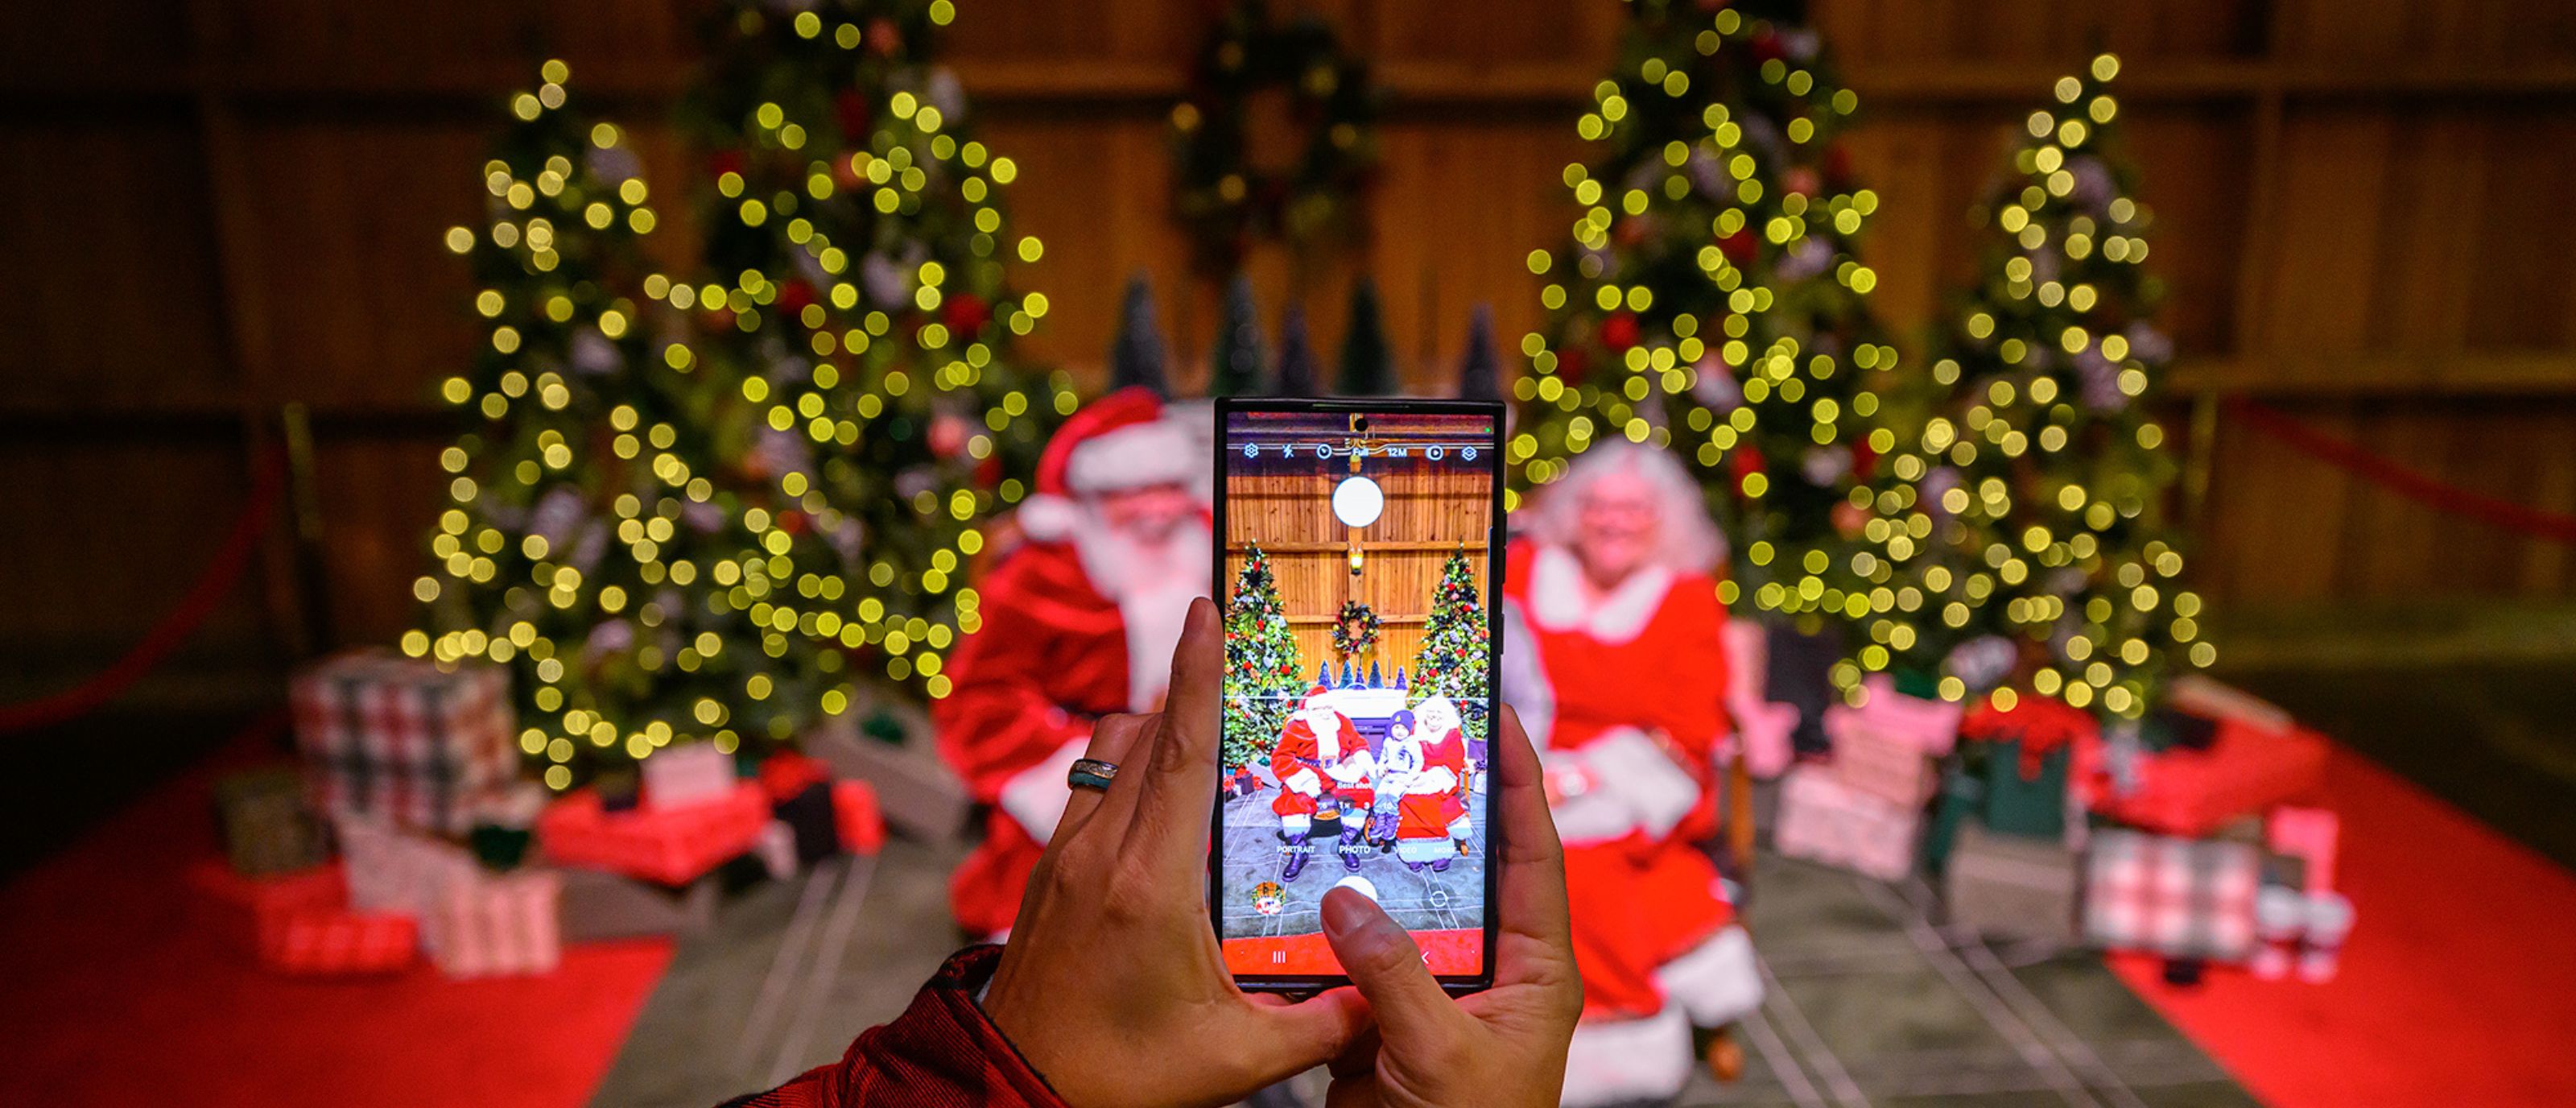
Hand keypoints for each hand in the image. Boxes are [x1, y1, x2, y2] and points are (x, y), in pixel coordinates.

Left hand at [983, 598, 1366, 1107]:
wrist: (1016, 1096)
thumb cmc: (1121, 1080)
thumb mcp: (1237, 1059)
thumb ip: (1321, 1023)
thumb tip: (1387, 997)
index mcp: (1148, 883)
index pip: (1178, 753)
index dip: (1197, 676)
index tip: (1207, 610)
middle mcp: (1099, 854)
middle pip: (1148, 738)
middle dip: (1193, 691)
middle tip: (1241, 653)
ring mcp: (1065, 859)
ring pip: (1111, 758)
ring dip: (1157, 734)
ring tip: (1213, 737)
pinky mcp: (1048, 874)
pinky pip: (1091, 793)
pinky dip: (1130, 776)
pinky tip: (1169, 808)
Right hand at [1318, 706, 1583, 1107]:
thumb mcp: (1442, 1056)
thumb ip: (1397, 977)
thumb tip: (1346, 901)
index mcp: (1537, 969)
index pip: (1535, 854)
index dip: (1520, 783)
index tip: (1497, 719)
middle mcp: (1489, 968)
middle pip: (1463, 864)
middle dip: (1430, 802)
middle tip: (1397, 735)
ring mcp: (1434, 988)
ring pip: (1401, 903)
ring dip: (1367, 858)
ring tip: (1334, 789)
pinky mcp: (1384, 1016)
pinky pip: (1353, 952)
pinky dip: (1324, 920)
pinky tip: (1293, 878)